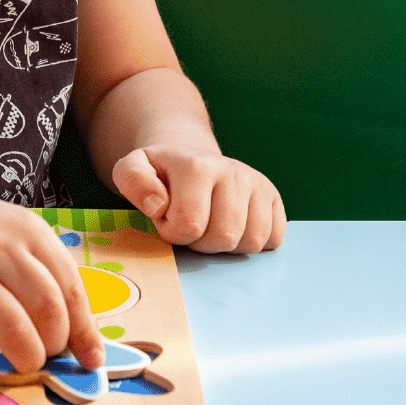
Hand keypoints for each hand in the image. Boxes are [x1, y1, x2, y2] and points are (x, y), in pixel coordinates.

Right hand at [0, 179, 103, 374]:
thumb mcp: (12, 232)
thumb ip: (42, 272)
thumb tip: (76, 334)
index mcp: (28, 229)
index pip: (71, 289)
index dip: (85, 331)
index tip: (91, 359)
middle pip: (47, 311)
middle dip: (55, 345)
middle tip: (47, 352)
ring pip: (13, 332)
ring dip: (26, 356)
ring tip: (23, 356)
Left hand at [112, 144, 285, 253]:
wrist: (189, 159)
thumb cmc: (159, 173)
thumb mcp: (131, 169)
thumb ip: (132, 180)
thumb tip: (157, 204)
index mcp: (198, 165)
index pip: (189, 225)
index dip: (172, 231)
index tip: (166, 216)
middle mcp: (233, 171)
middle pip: (223, 237)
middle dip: (199, 241)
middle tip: (189, 222)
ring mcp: (257, 184)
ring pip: (250, 242)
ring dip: (225, 245)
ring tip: (209, 223)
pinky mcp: (273, 198)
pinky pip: (273, 239)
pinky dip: (251, 242)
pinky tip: (233, 225)